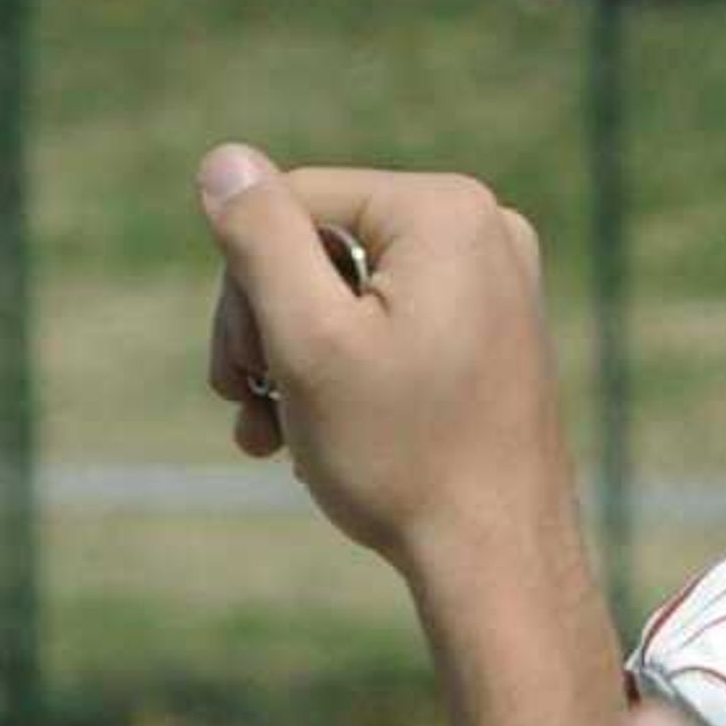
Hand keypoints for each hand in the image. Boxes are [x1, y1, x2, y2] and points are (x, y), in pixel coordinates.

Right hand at [198, 146, 567, 574]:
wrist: (499, 564)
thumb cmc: (404, 458)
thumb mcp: (307, 339)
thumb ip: (259, 237)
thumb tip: (225, 161)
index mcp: (444, 210)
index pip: (292, 203)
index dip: (245, 286)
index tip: (237, 373)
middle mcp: (485, 229)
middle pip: (321, 245)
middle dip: (268, 327)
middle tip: (242, 405)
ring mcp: (498, 283)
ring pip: (349, 295)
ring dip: (294, 361)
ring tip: (267, 434)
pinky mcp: (496, 334)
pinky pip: (394, 328)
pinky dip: (346, 374)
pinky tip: (311, 436)